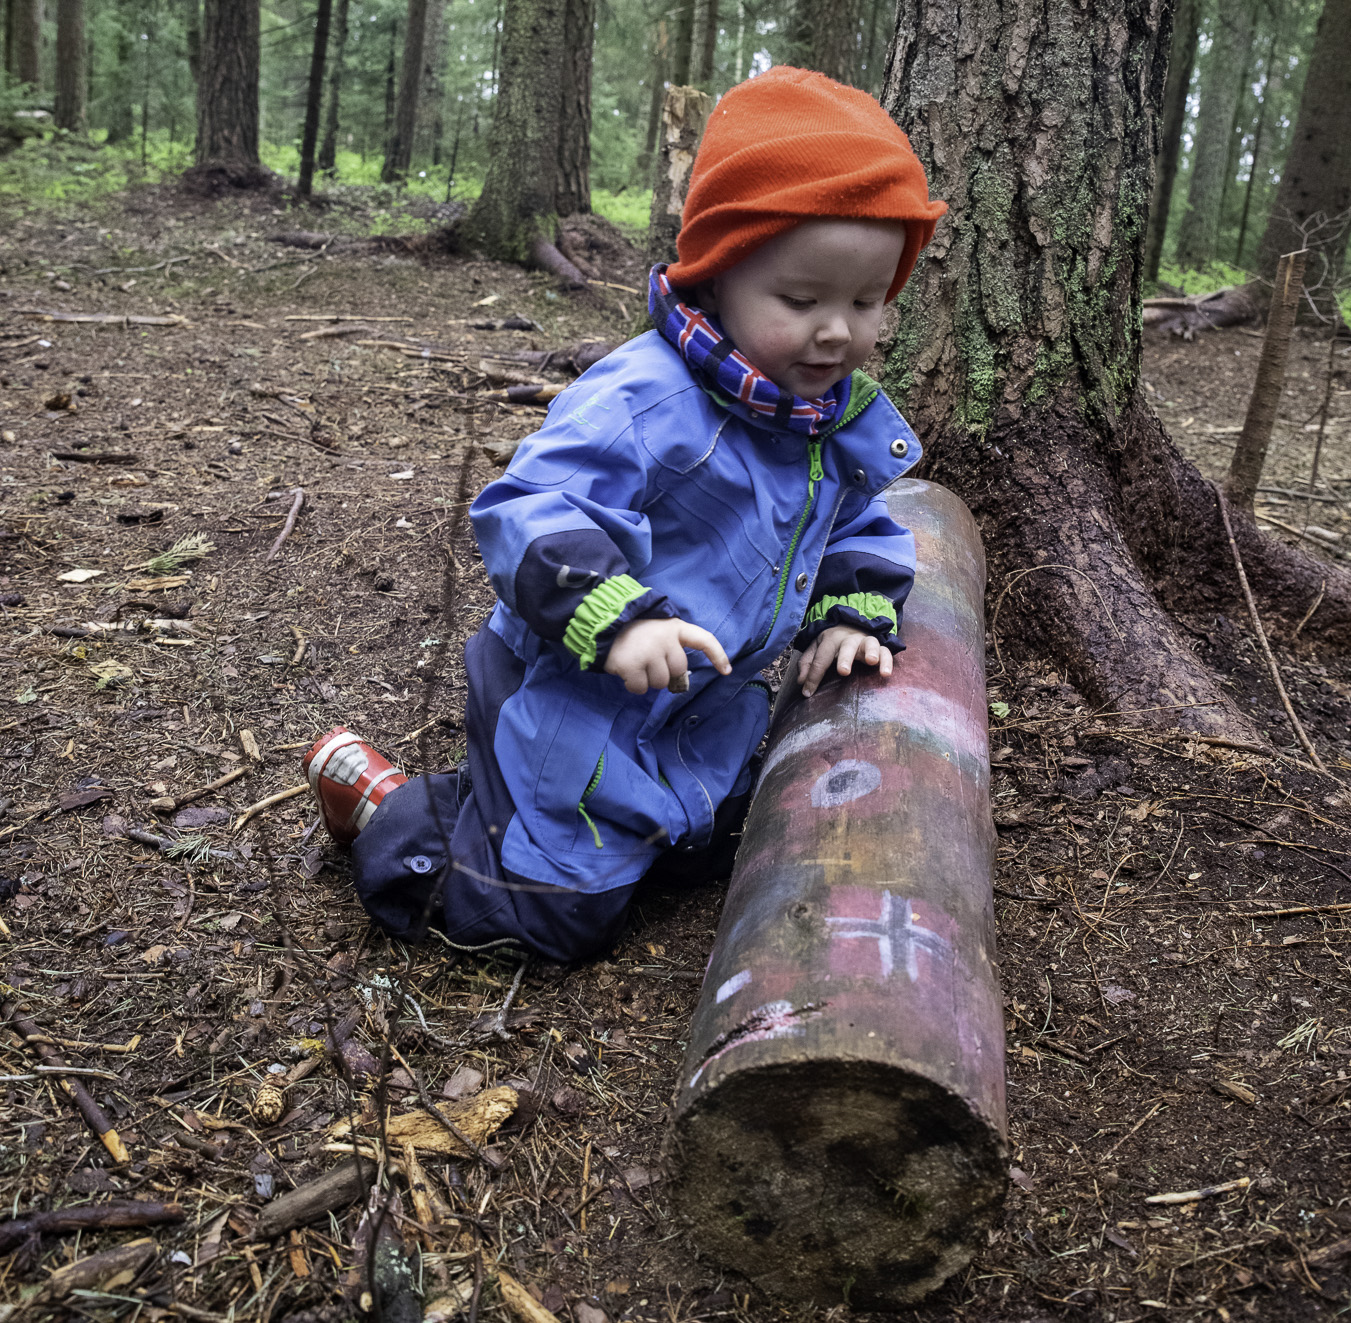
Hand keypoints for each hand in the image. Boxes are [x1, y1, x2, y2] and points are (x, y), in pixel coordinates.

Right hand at [604, 617, 731, 694]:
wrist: (601, 623)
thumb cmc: (633, 631)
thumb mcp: (657, 630)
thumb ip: (671, 647)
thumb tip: (678, 679)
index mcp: (674, 627)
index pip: (703, 640)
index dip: (717, 655)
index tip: (726, 670)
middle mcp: (664, 639)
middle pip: (678, 671)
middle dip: (664, 672)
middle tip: (648, 662)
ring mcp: (648, 652)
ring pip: (660, 683)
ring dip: (648, 680)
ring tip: (635, 663)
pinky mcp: (631, 665)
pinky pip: (640, 689)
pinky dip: (633, 685)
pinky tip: (625, 671)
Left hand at [797, 625, 892, 697]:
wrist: (850, 623)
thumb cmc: (831, 642)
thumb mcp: (816, 648)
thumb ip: (807, 663)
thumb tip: (801, 682)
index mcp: (830, 639)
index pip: (820, 659)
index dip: (813, 676)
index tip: (808, 692)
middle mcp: (848, 639)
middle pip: (846, 647)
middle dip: (845, 658)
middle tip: (844, 671)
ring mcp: (865, 642)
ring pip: (870, 643)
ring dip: (872, 652)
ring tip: (872, 662)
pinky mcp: (879, 647)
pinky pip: (886, 652)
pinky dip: (887, 661)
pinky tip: (886, 673)